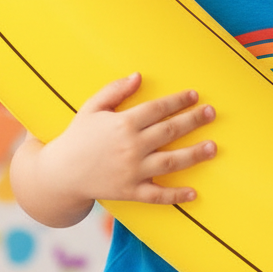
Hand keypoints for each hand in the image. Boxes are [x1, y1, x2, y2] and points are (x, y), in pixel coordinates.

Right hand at [11, 72, 215, 226]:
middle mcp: (131, 146)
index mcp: (123, 124)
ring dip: (194, 154)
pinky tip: (194, 194)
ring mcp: (132, 170)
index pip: (158, 108)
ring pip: (171, 161)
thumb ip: (114, 91)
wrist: (60, 174)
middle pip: (170, 131)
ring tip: (213, 148)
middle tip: (212, 113)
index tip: (195, 96)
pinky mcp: (130, 191)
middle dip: (194, 121)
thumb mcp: (91, 108)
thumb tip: (138, 75)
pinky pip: (157, 195)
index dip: (178, 101)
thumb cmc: (77, 137)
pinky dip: (176, 196)